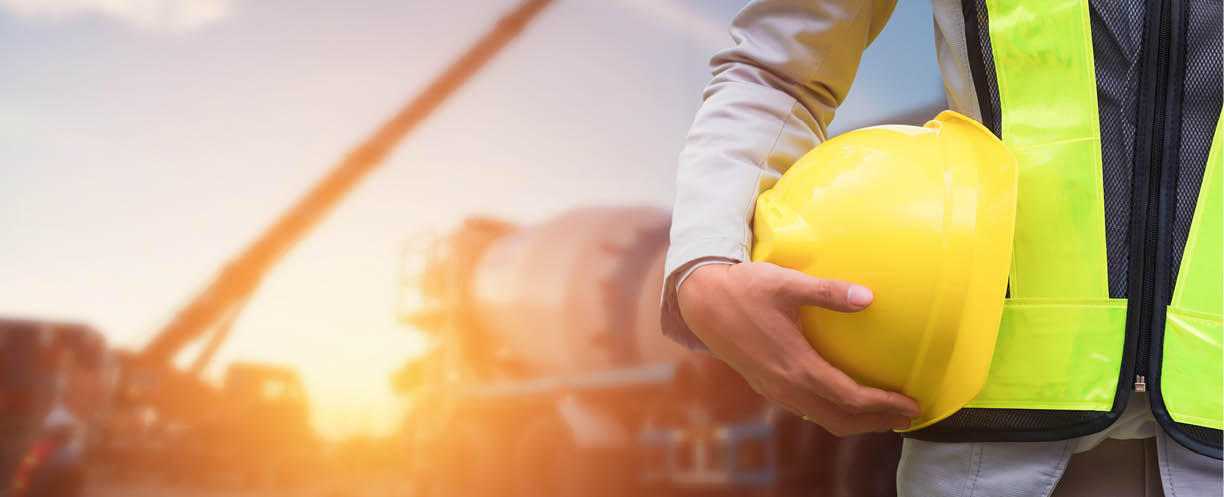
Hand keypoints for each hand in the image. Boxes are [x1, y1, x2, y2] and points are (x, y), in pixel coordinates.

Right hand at [677, 262, 919, 435]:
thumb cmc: (744, 289)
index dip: (885, 405)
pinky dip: (832, 411)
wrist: (700, 302)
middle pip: (839, 420)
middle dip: (876, 423)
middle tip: (906, 418)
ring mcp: (774, 389)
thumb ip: (829, 292)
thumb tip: (869, 297)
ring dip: (854, 421)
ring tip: (881, 413)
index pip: (850, 398)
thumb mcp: (787, 284)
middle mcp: (786, 387)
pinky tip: (841, 396)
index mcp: (796, 367)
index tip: (912, 405)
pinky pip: (806, 409)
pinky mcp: (765, 385)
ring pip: (821, 419)